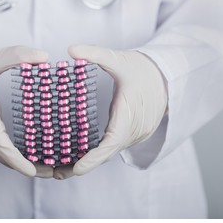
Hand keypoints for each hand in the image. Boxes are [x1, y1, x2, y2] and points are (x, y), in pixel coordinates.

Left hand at [54, 45, 166, 178]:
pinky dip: (97, 154)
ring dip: (88, 161)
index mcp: (130, 114)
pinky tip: (78, 155)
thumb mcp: (119, 58)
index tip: (77, 169)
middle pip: (107, 153)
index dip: (95, 157)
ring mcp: (135, 134)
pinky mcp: (133, 133)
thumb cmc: (142, 69)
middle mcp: (134, 130)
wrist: (167, 76)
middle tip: (56, 172)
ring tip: (60, 169)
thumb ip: (96, 53)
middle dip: (83, 164)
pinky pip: (113, 147)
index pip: (112, 142)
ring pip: (109, 152)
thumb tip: (70, 50)